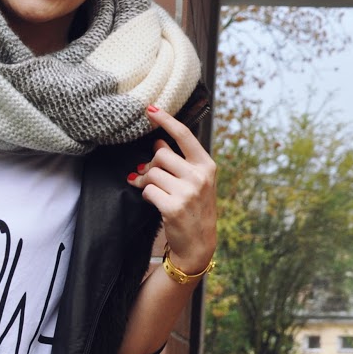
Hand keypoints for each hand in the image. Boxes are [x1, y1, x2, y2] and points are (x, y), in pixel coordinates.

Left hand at [127, 104, 216, 275]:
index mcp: (207, 165)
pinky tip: (152, 200)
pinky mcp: (173, 207)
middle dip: (150, 164)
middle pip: (161, 155)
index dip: (165, 120)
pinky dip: (145, 195)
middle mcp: (199, 176)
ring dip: (145, 181)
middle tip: (147, 174)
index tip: (150, 109)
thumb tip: (157, 144)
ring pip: (152, 173)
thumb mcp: (197, 182)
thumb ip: (181, 163)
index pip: (183, 136)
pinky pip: (148, 191)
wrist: (198, 244)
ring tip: (149, 189)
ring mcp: (187, 192)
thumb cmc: (195, 209)